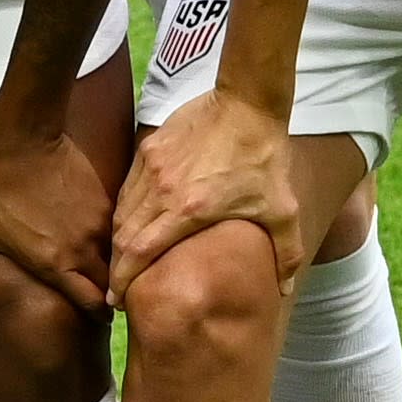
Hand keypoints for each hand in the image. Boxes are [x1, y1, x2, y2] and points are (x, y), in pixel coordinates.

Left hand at [0, 114, 115, 314]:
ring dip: (111, 265)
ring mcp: (99, 225)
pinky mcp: (106, 202)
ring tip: (105, 266)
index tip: (96, 317)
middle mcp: (83, 250)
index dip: (96, 315)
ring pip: (116, 256)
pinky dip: (109, 237)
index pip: (92, 304)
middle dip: (109, 294)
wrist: (24, 140)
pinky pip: (114, 229)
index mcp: (54, 265)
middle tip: (104, 296)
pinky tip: (97, 234)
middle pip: (109, 285)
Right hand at [112, 87, 304, 296]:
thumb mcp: (282, 210)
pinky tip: (131, 222)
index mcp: (188, 209)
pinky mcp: (149, 149)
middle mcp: (161, 190)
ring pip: (121, 211)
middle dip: (115, 265)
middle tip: (116, 287)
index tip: (117, 298)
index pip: (140, 250)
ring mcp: (150, 166)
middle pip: (123, 235)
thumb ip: (285, 253)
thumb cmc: (265, 159)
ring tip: (121, 259)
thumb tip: (285, 291)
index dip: (124, 277)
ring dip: (118, 239)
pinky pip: (128, 187)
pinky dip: (125, 210)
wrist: (247, 103)